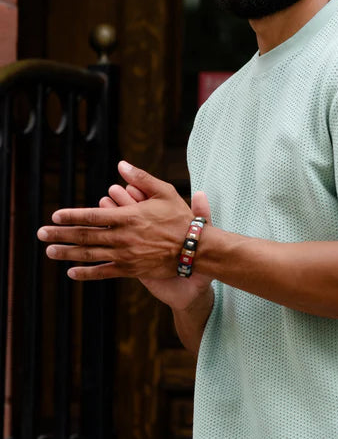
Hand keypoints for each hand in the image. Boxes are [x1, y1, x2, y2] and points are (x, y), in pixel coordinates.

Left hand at [37, 161, 213, 309]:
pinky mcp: (131, 270)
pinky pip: (104, 273)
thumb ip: (141, 178)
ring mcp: (126, 255)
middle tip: (41, 233)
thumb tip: (121, 165)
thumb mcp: (164, 191)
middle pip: (86, 236)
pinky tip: (72, 273)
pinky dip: (87, 273)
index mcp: (129, 216)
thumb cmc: (180, 218)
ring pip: (90, 255)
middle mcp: (123, 237)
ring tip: (50, 251)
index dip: (72, 215)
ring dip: (68, 253)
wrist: (195, 248)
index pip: (93, 215)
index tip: (56, 215)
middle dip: (61, 234)